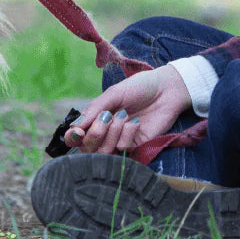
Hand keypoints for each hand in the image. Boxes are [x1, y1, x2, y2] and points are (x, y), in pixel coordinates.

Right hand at [63, 65, 192, 154]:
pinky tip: (136, 123)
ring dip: (112, 133)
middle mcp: (105, 132)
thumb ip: (94, 109)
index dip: (72, 138)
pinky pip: (123, 149)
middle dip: (96, 133)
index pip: (76, 136)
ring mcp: (119, 140)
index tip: (77, 132)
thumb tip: (74, 128)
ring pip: (104, 151)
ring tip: (124, 115)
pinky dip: (127, 134)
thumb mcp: (113, 93)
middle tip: (107, 117)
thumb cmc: (139, 87)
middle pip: (88, 148)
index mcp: (96, 117)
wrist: (166, 90)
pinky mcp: (135, 147)